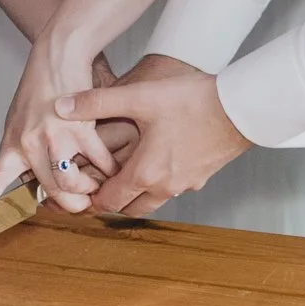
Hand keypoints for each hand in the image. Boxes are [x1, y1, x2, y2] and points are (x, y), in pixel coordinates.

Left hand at [0, 38, 121, 216]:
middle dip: (71, 204)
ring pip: (73, 182)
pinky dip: (109, 169)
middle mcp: (31, 142)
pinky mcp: (81, 127)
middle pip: (51, 191)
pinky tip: (113, 167)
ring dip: (89, 189)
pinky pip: (99, 161)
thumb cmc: (39, 86)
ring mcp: (56, 135)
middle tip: (82, 203)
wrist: (57, 54)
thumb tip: (34, 179)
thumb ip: (25, 149)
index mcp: (13, 142)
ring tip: (96, 184)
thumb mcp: (20, 118)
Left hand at [56, 67, 251, 217]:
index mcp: (145, 173)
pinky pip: (171, 189)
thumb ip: (98, 102)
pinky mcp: (202, 176)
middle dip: (109, 200)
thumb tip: (61, 107)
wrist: (242, 107)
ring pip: (151, 201)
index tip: (75, 189)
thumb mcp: (140, 97)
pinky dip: (156, 183)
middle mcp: (165, 187)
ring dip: (133, 193)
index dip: (88, 198)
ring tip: (119, 174)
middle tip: (93, 185)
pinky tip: (154, 160)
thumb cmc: (193, 101)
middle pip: (128, 208)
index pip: (108, 201)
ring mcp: (186, 184)